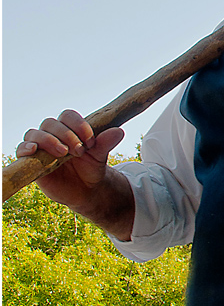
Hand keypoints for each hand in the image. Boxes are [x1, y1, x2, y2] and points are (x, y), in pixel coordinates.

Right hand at [17, 110, 132, 237]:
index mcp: (70, 128)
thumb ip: (106, 142)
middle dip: (66, 134)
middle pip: (51, 123)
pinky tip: (33, 150)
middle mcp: (53, 134)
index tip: (91, 140)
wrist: (85, 189)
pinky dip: (25, 147)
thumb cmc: (92, 167)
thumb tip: (119, 131)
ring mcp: (40, 147)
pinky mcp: (31, 161)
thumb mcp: (101, 155)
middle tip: (80, 150)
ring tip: (63, 153)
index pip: (68, 116)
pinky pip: (21, 149)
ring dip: (48, 140)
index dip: (78, 124)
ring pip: (35, 133)